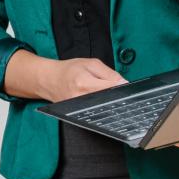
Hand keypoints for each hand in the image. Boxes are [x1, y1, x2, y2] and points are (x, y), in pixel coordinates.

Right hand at [3, 51, 126, 101]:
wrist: (49, 80)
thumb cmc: (69, 69)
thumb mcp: (90, 63)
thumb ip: (109, 73)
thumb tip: (124, 84)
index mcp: (84, 82)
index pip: (110, 88)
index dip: (121, 88)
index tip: (129, 89)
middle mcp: (81, 98)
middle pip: (107, 101)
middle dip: (116, 97)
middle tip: (121, 93)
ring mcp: (78, 109)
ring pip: (103, 108)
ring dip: (110, 103)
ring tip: (111, 97)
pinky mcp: (77, 114)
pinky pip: (95, 112)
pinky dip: (102, 107)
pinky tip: (103, 103)